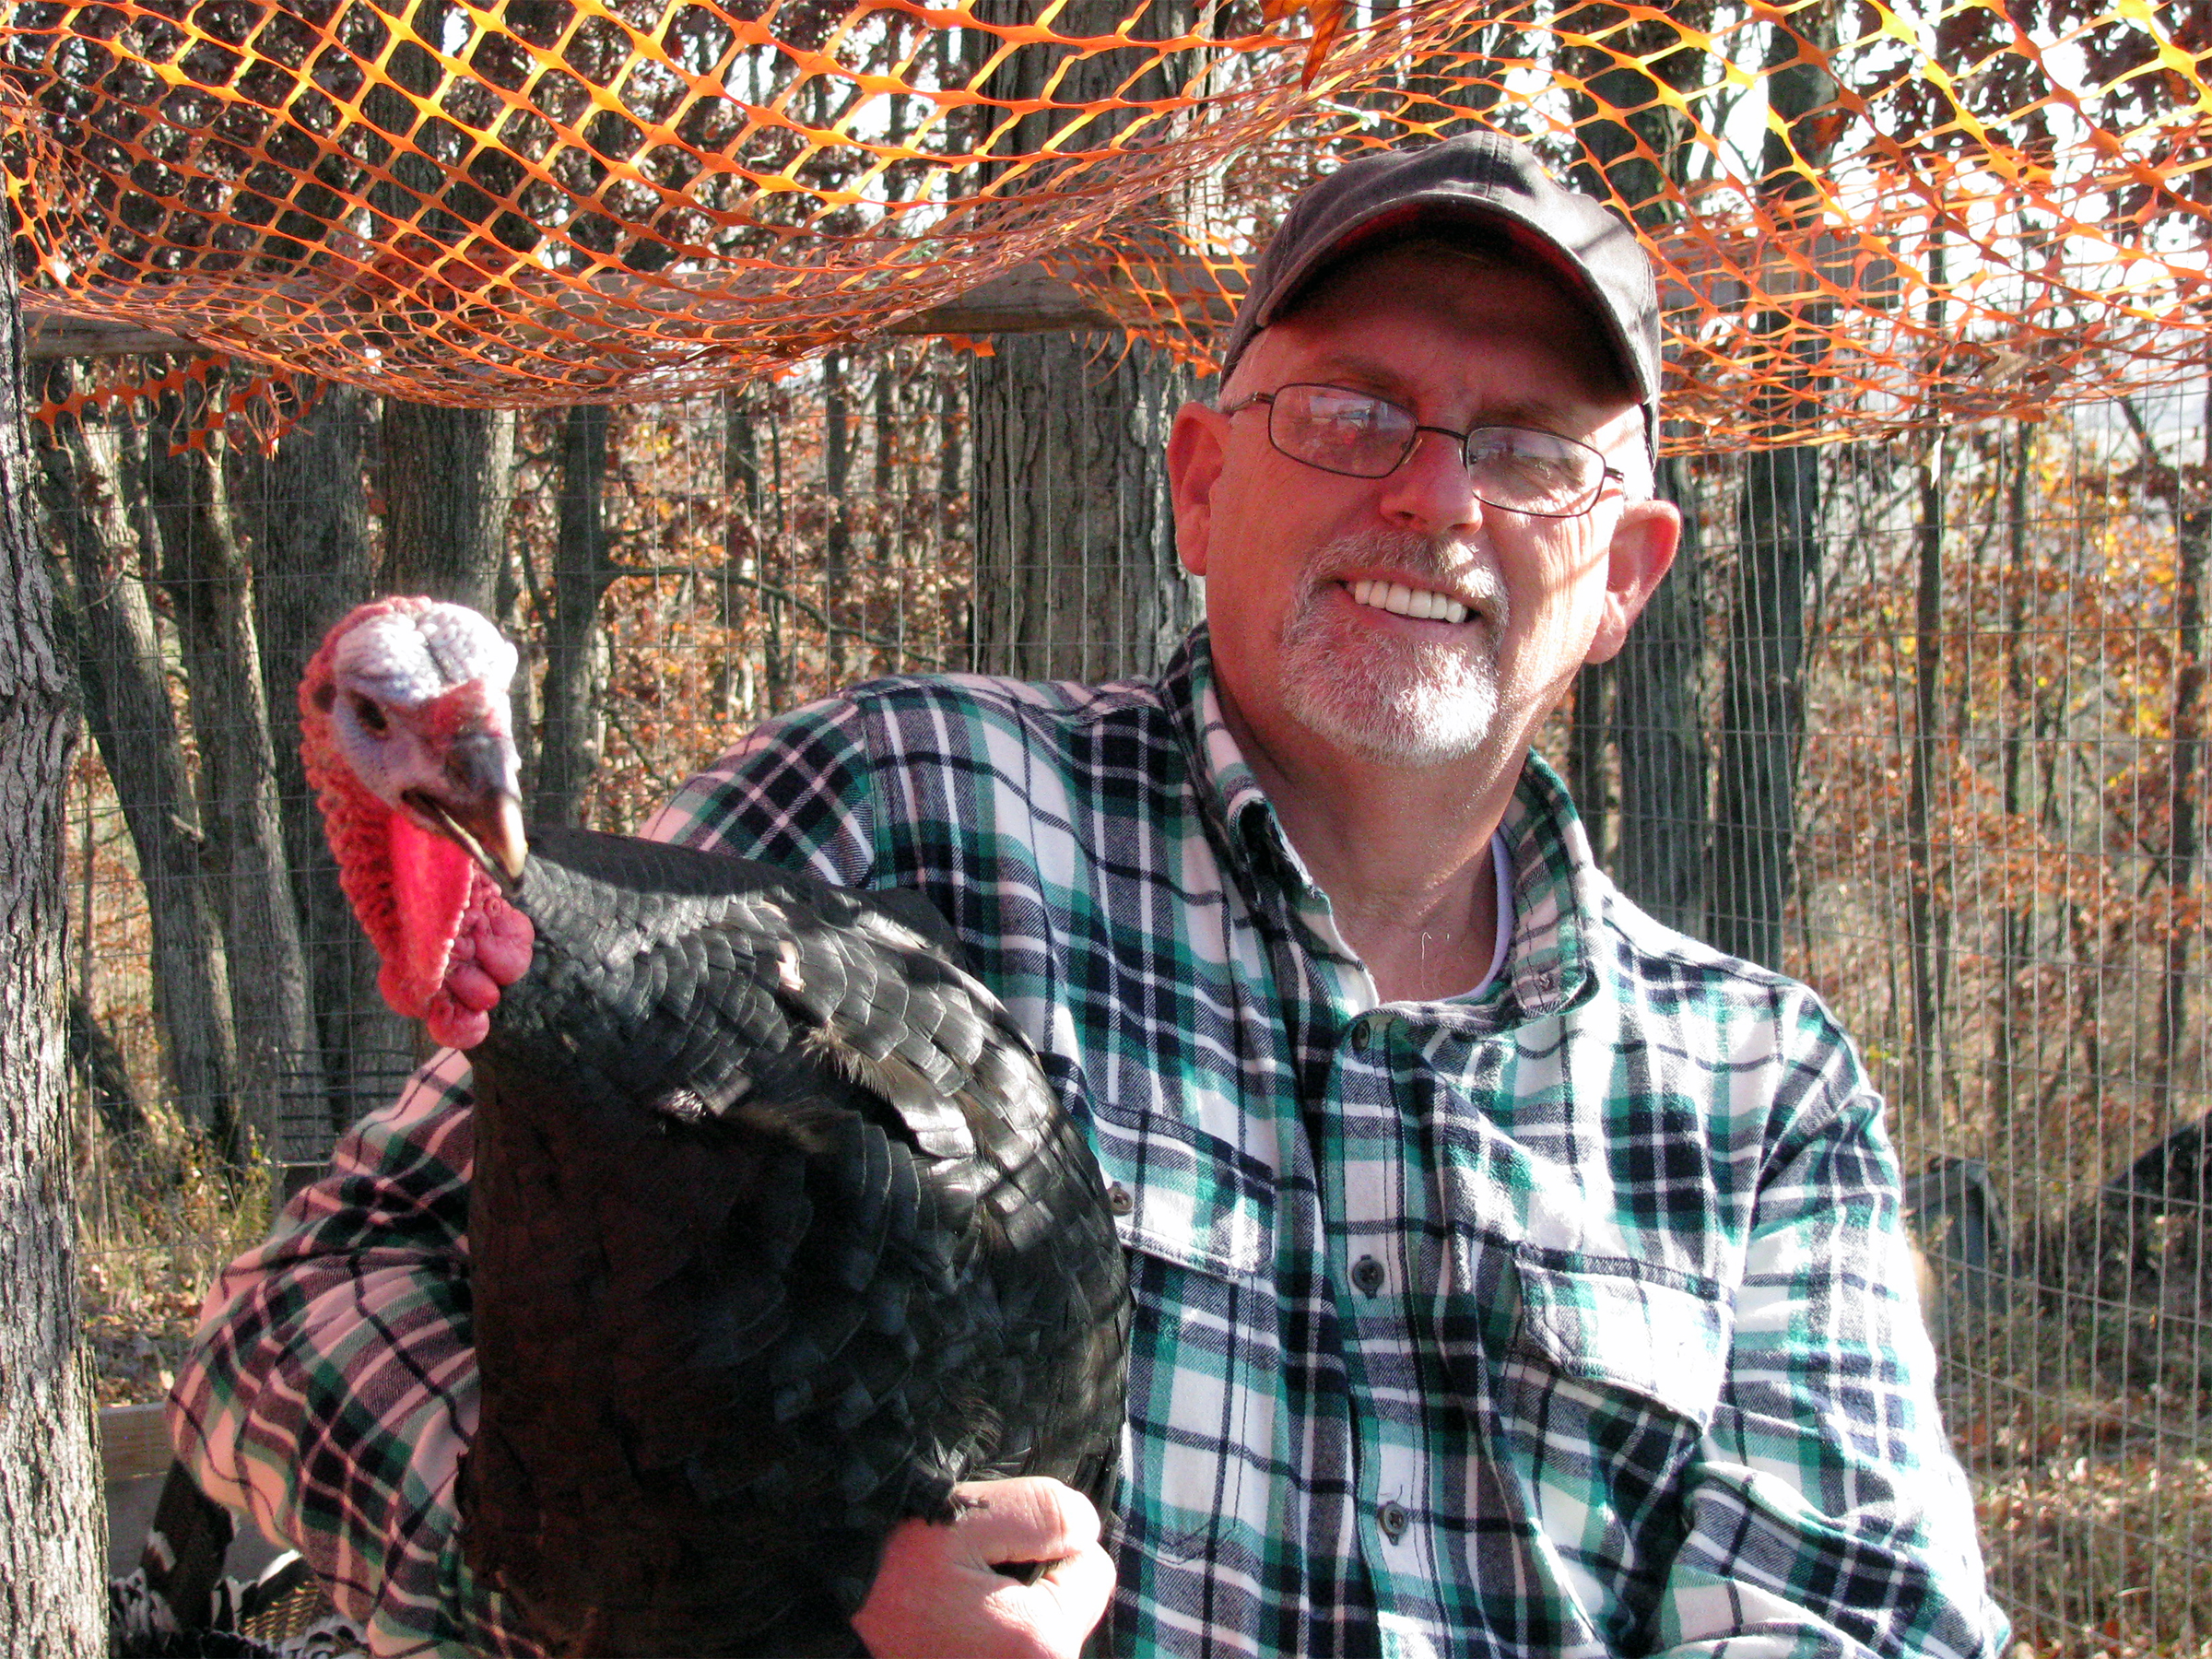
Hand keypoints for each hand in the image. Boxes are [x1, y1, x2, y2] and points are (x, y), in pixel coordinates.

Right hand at [852, 1477, 1113, 1658]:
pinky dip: (975, 1630)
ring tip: (942, 1597)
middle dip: (1026, 1578)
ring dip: (998, 1605)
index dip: (1050, 1539)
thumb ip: (1044, 1512)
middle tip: (962, 1571)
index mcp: (1040, 1643)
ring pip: (1027, 1628)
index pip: (1092, 1570)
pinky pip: (993, 1644)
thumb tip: (1083, 1527)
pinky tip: (936, 1620)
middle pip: (1061, 1606)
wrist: (809, 1609)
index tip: (993, 1540)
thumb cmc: (883, 1568)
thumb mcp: (965, 1515)